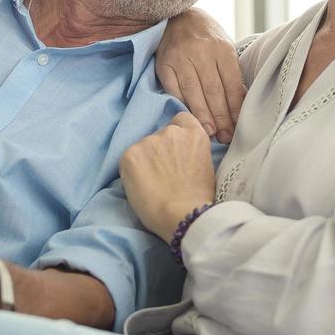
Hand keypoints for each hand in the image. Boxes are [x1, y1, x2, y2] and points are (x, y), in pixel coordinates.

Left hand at [118, 113, 217, 242]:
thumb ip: (191, 151)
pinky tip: (141, 186)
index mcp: (194, 134)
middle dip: (160, 150)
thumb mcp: (206, 166)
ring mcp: (149, 141)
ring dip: (146, 160)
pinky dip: (132, 171)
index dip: (177, 133)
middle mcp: (171, 131)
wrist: (183, 215)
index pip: (181, 119)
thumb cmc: (198, 199)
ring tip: (152, 183)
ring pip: (143, 147)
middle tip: (163, 174)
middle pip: (160, 134)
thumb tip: (179, 156)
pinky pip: (129, 160)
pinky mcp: (130, 154)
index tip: (175, 148)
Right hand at [155, 8, 244, 143]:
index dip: (235, 109)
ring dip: (202, 116)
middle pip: (213, 91)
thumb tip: (239, 106)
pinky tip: (189, 118)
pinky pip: (174, 89)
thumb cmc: (207, 37)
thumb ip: (231, 74)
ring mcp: (181, 57)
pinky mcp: (164, 64)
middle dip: (221, 118)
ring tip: (209, 133)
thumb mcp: (224, 48)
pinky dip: (183, 105)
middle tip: (225, 137)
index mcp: (222, 48)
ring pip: (193, 92)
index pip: (231, 84)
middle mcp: (202, 52)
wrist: (179, 17)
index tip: (237, 127)